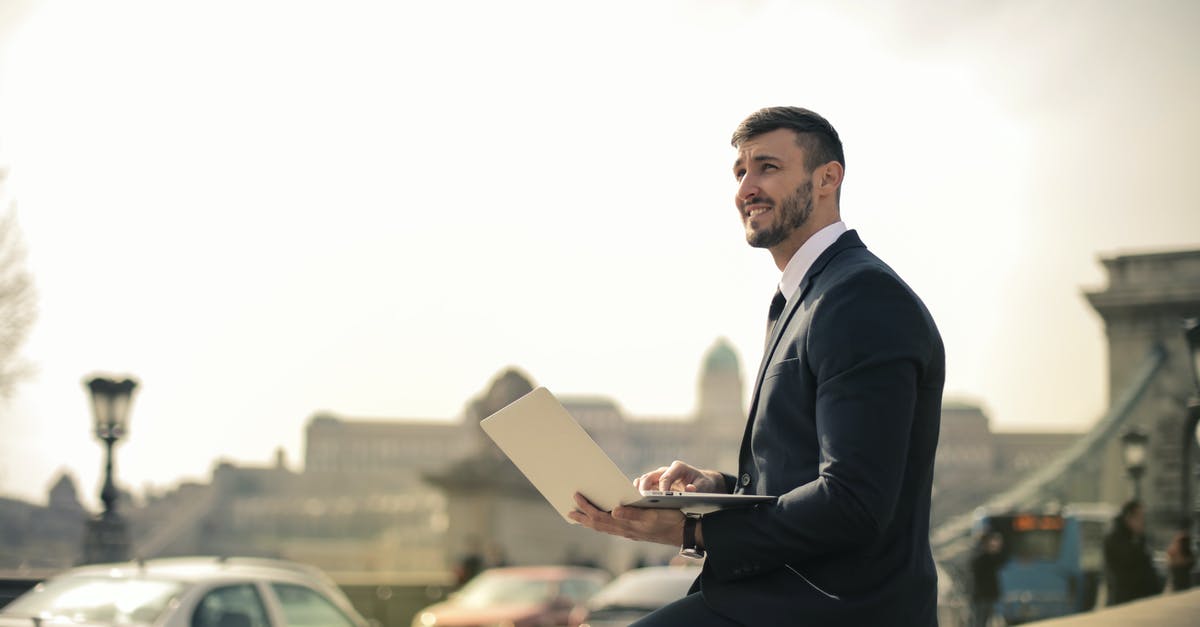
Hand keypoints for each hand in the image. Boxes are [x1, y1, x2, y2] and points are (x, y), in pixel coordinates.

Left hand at [568, 493, 685, 546]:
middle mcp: (625, 531)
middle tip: (568, 511)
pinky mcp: (634, 531)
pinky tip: (600, 520)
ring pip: (604, 528)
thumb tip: (613, 511)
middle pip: (598, 525)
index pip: (600, 517)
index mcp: (627, 525)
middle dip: (583, 517)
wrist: (684, 532)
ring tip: (579, 517)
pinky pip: (612, 528)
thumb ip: (632, 514)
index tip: (576, 497)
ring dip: (590, 522)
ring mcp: (629, 532)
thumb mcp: (652, 515)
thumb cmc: (670, 520)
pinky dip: (601, 524)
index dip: (587, 508)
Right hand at [635, 460, 726, 493]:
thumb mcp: (704, 487)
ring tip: (634, 501)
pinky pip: (643, 485)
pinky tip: (634, 502)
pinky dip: (638, 492)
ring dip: (639, 490)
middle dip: (645, 488)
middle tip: (642, 500)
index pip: (667, 476)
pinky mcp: (655, 483)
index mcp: (679, 468)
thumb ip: (698, 489)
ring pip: (644, 480)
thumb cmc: (703, 485)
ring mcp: (659, 476)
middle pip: (651, 476)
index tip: (660, 497)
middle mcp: (666, 470)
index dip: (662, 486)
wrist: (701, 483)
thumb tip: (689, 489)